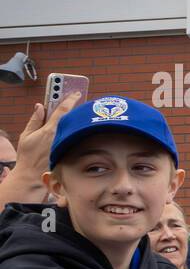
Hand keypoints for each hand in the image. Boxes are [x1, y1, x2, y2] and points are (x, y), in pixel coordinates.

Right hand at [0, 90, 82, 205]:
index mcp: (49, 129)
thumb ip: (34, 120)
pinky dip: (77, 132)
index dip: (70, 99)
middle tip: (82, 100)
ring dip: (78, 120)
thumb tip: (39, 106)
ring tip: (83, 113)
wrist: (32, 176)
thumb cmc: (27, 156)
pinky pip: (75, 139)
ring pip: (74, 129)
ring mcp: (66, 144)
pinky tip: (81, 129)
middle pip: (72, 119)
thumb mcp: (26, 135)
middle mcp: (60, 136)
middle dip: (77, 109)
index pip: (62, 110)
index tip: (77, 92)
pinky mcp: (68, 152)